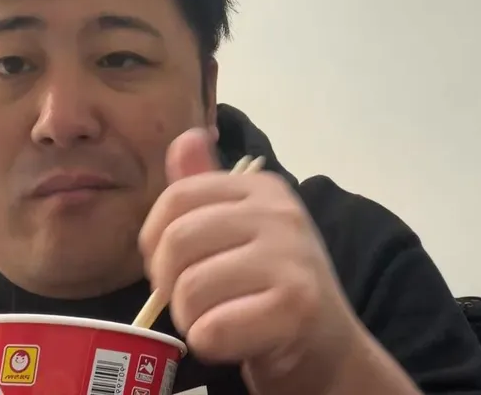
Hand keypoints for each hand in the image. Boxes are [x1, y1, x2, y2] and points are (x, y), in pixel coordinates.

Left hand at [138, 129, 366, 394]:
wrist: (325, 342)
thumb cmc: (273, 284)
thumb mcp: (242, 227)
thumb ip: (207, 187)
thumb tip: (186, 137)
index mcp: (263, 188)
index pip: (176, 198)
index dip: (155, 239)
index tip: (172, 265)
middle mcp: (280, 213)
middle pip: (177, 242)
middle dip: (170, 283)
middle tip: (193, 300)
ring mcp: (292, 258)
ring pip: (190, 289)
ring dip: (190, 318)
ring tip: (217, 318)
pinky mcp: (295, 307)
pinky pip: (212, 328)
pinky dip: (210, 344)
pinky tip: (233, 340)